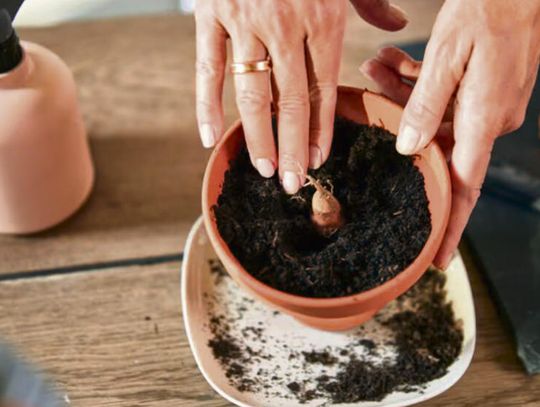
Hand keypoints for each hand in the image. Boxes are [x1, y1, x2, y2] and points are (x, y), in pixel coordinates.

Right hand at [196, 0, 407, 193]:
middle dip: (291, 147)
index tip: (318, 159)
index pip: (322, 89)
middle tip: (292, 183)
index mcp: (322, 18)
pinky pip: (206, 68)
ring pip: (251, 93)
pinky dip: (205, 105)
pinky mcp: (210, 15)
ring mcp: (244, 22)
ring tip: (262, 169)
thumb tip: (398, 23)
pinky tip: (209, 137)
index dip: (319, 129)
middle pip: (289, 102)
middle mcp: (284, 26)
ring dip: (256, 136)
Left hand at [360, 0, 539, 268]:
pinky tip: (395, 63)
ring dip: (404, 97)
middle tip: (371, 99)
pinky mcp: (485, 90)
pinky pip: (446, 100)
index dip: (450, 227)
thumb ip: (425, 106)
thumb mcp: (446, 57)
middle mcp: (489, 120)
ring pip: (435, 118)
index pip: (463, 189)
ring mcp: (488, 106)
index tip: (437, 259)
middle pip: (435, 145)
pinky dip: (420, 86)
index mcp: (482, 121)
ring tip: (377, 67)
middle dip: (400, 127)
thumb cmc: (487, 11)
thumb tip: (408, 149)